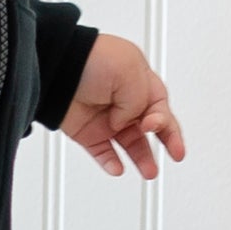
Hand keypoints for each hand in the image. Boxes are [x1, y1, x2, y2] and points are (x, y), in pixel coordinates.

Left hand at [59, 33, 184, 180]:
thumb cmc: (91, 58)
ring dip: (142, 158)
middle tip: (175, 154)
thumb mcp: (129, 72)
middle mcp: (126, 101)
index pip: (161, 108)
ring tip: (149, 171)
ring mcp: (107, 118)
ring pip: (131, 144)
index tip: (154, 126)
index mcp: (140, 82)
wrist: (56, 67)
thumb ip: (137, 102)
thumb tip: (125, 122)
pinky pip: (103, 152)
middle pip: (152, 128)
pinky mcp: (88, 132)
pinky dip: (111, 163)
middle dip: (167, 141)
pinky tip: (118, 168)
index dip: (165, 122)